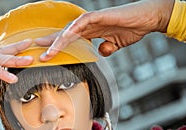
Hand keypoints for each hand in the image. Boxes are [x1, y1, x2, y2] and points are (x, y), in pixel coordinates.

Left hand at [37, 0, 173, 58]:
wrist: (147, 20)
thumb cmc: (132, 28)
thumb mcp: (116, 44)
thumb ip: (106, 48)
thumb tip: (101, 52)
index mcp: (91, 32)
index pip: (70, 41)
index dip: (58, 48)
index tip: (47, 57)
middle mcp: (89, 25)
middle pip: (65, 35)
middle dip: (50, 44)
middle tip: (38, 53)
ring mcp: (93, 20)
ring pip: (70, 30)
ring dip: (58, 41)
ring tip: (47, 52)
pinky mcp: (99, 16)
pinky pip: (82, 23)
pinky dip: (72, 31)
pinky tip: (63, 39)